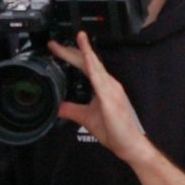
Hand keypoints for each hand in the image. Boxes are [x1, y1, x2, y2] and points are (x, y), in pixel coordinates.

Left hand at [49, 32, 152, 163]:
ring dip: (86, 53)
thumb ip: (72, 110)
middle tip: (54, 43)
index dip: (71, 55)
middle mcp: (109, 85)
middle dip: (72, 50)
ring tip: (77, 41)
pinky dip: (94, 69)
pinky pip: (101, 82)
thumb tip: (58, 107)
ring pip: (96, 67)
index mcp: (103, 87)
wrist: (129, 144)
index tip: (56, 48)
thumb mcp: (86, 118)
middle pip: (89, 62)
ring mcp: (112, 91)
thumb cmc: (114, 131)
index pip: (85, 66)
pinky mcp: (111, 100)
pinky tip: (88, 61)